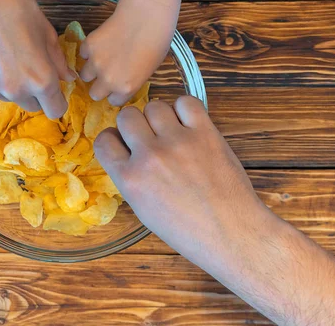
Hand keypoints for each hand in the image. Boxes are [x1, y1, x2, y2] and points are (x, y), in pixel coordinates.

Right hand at [0, 0, 74, 118]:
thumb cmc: (20, 10)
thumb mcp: (48, 34)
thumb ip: (59, 62)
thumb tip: (68, 78)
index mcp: (41, 81)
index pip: (55, 111)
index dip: (57, 101)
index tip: (53, 91)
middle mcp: (16, 91)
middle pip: (32, 106)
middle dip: (34, 93)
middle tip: (28, 68)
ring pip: (9, 97)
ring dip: (11, 85)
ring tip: (5, 56)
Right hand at [79, 0, 176, 105]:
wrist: (146, 16)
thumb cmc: (156, 42)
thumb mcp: (149, 70)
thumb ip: (132, 81)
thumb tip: (123, 81)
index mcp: (125, 88)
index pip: (113, 101)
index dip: (116, 93)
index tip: (118, 84)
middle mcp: (108, 80)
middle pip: (94, 94)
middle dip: (100, 86)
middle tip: (107, 74)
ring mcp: (96, 63)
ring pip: (84, 75)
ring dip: (91, 70)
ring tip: (102, 59)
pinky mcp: (88, 46)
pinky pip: (83, 54)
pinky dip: (89, 51)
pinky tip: (101, 43)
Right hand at [94, 97, 271, 262]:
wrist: (229, 232)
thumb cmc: (186, 229)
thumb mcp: (142, 209)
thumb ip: (130, 177)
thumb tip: (127, 151)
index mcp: (130, 179)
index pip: (104, 140)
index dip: (113, 140)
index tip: (123, 144)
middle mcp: (149, 156)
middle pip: (127, 116)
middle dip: (134, 125)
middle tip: (148, 137)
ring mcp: (177, 142)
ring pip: (154, 105)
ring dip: (159, 117)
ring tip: (171, 132)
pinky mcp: (205, 133)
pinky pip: (185, 101)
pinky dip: (184, 109)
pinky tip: (188, 124)